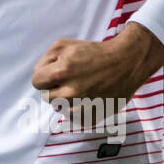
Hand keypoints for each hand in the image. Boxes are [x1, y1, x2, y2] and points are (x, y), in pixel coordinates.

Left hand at [29, 23, 163, 129]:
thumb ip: (45, 59)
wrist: (126, 63)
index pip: (36, 82)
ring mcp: (82, 108)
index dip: (45, 75)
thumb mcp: (64, 45)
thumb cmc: (95, 52)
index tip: (55, 72)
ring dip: (64, 99)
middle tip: (68, 79)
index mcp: (61, 73)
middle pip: (46, 97)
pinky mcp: (91, 118)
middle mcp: (70, 93)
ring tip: (79, 87)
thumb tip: (39, 76)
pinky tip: (86, 97)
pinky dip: (76, 109)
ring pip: (58, 108)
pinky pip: (72, 118)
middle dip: (53, 87)